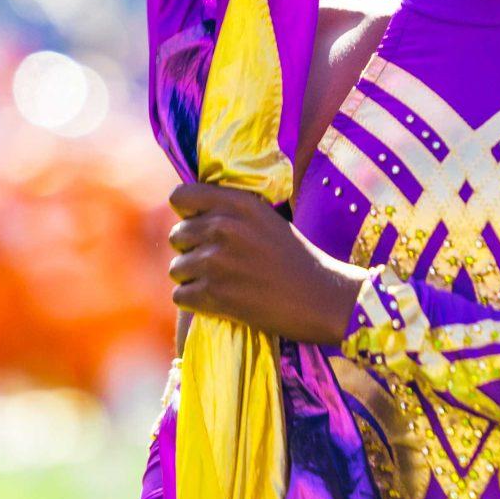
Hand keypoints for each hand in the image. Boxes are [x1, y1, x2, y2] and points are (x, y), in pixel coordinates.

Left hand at [167, 180, 364, 345]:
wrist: (322, 298)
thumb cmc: (298, 259)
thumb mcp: (266, 219)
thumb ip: (231, 213)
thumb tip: (191, 214)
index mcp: (239, 203)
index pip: (181, 196)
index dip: (187, 213)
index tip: (199, 225)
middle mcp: (224, 227)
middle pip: (177, 235)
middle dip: (191, 250)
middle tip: (216, 263)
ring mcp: (217, 261)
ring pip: (176, 268)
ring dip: (193, 278)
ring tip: (220, 283)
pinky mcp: (214, 294)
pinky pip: (180, 296)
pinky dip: (195, 302)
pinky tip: (218, 301)